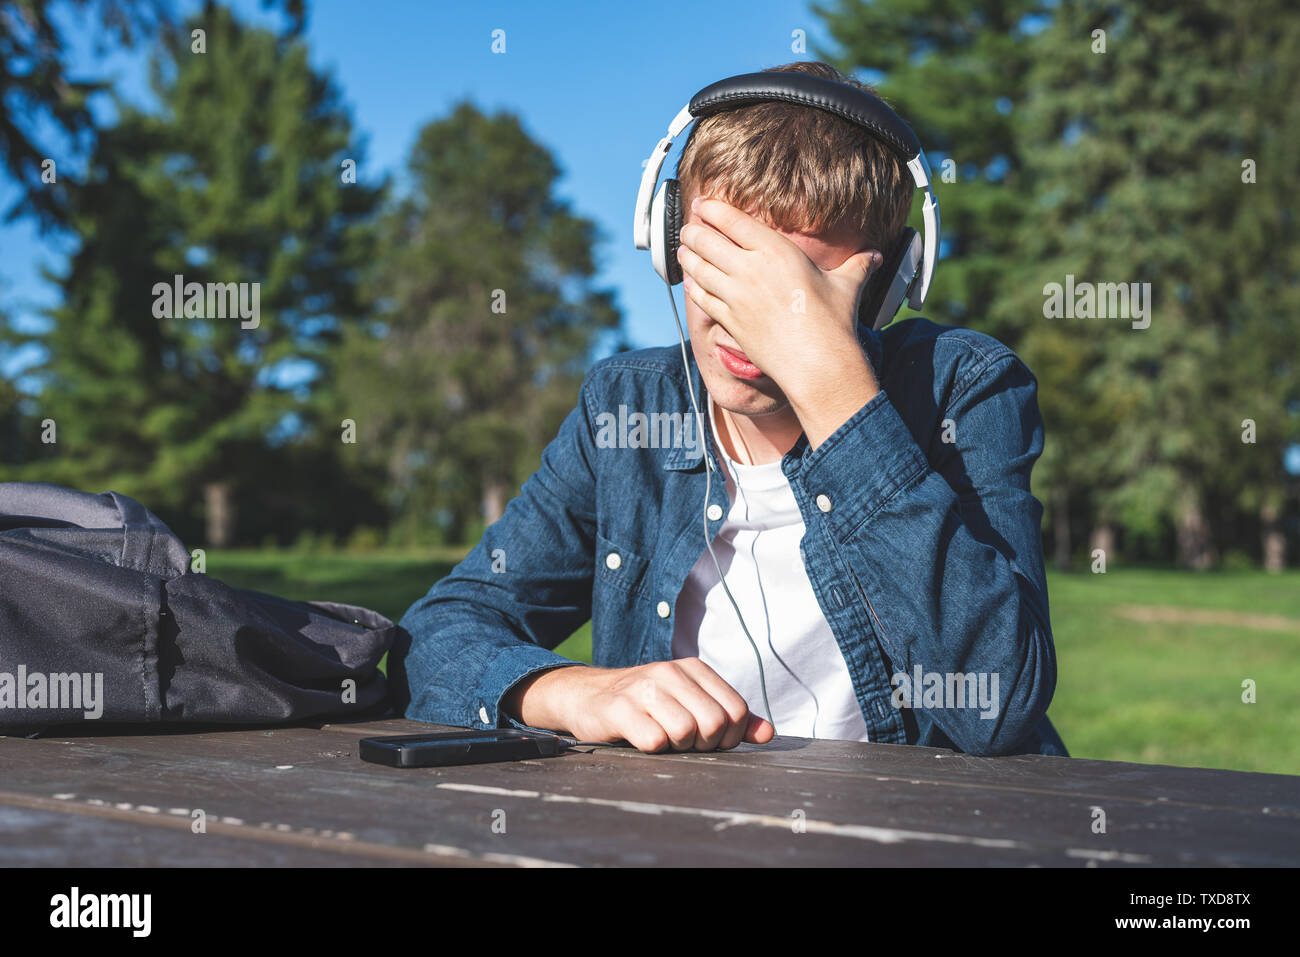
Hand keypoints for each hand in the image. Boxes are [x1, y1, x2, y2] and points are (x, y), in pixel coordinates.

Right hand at [503, 659, 775, 751]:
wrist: (586, 696)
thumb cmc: (645, 705)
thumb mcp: (689, 702)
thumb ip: (731, 716)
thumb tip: (767, 733)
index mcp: (693, 669)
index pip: (737, 710)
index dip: (729, 737)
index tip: (708, 740)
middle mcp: (670, 672)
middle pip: (715, 723)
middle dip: (704, 745)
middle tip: (684, 743)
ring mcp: (643, 688)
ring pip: (686, 732)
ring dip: (676, 748)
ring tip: (661, 740)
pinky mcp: (618, 708)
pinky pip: (654, 741)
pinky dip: (652, 750)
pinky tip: (640, 740)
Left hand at [676, 196, 881, 410]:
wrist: (817, 362)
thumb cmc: (833, 323)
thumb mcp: (847, 285)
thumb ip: (857, 265)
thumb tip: (876, 256)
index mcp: (775, 250)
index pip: (730, 219)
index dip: (710, 208)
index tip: (703, 204)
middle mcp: (749, 269)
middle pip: (705, 240)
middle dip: (693, 231)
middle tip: (689, 228)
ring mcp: (735, 296)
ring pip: (697, 267)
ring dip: (687, 255)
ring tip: (683, 249)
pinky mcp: (729, 320)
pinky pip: (701, 296)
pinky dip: (693, 285)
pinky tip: (692, 281)